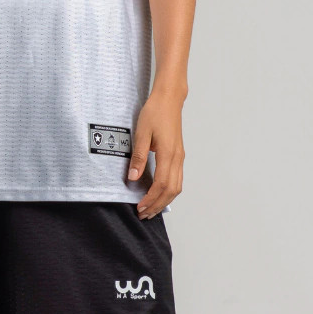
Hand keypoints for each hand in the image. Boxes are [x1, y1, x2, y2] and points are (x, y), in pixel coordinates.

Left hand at [128, 87, 184, 218]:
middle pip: (171, 190)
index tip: (140, 207)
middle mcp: (177, 158)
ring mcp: (180, 157)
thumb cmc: (155, 112)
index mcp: (168, 154)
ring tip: (151, 208)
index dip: (150, 199)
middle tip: (144, 214)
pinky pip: (177, 179)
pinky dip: (169, 191)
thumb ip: (139, 157)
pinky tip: (160, 193)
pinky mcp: (179, 154)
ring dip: (165, 200)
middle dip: (158, 205)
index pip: (161, 185)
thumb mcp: (142, 133)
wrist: (169, 99)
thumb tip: (133, 177)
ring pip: (177, 187)